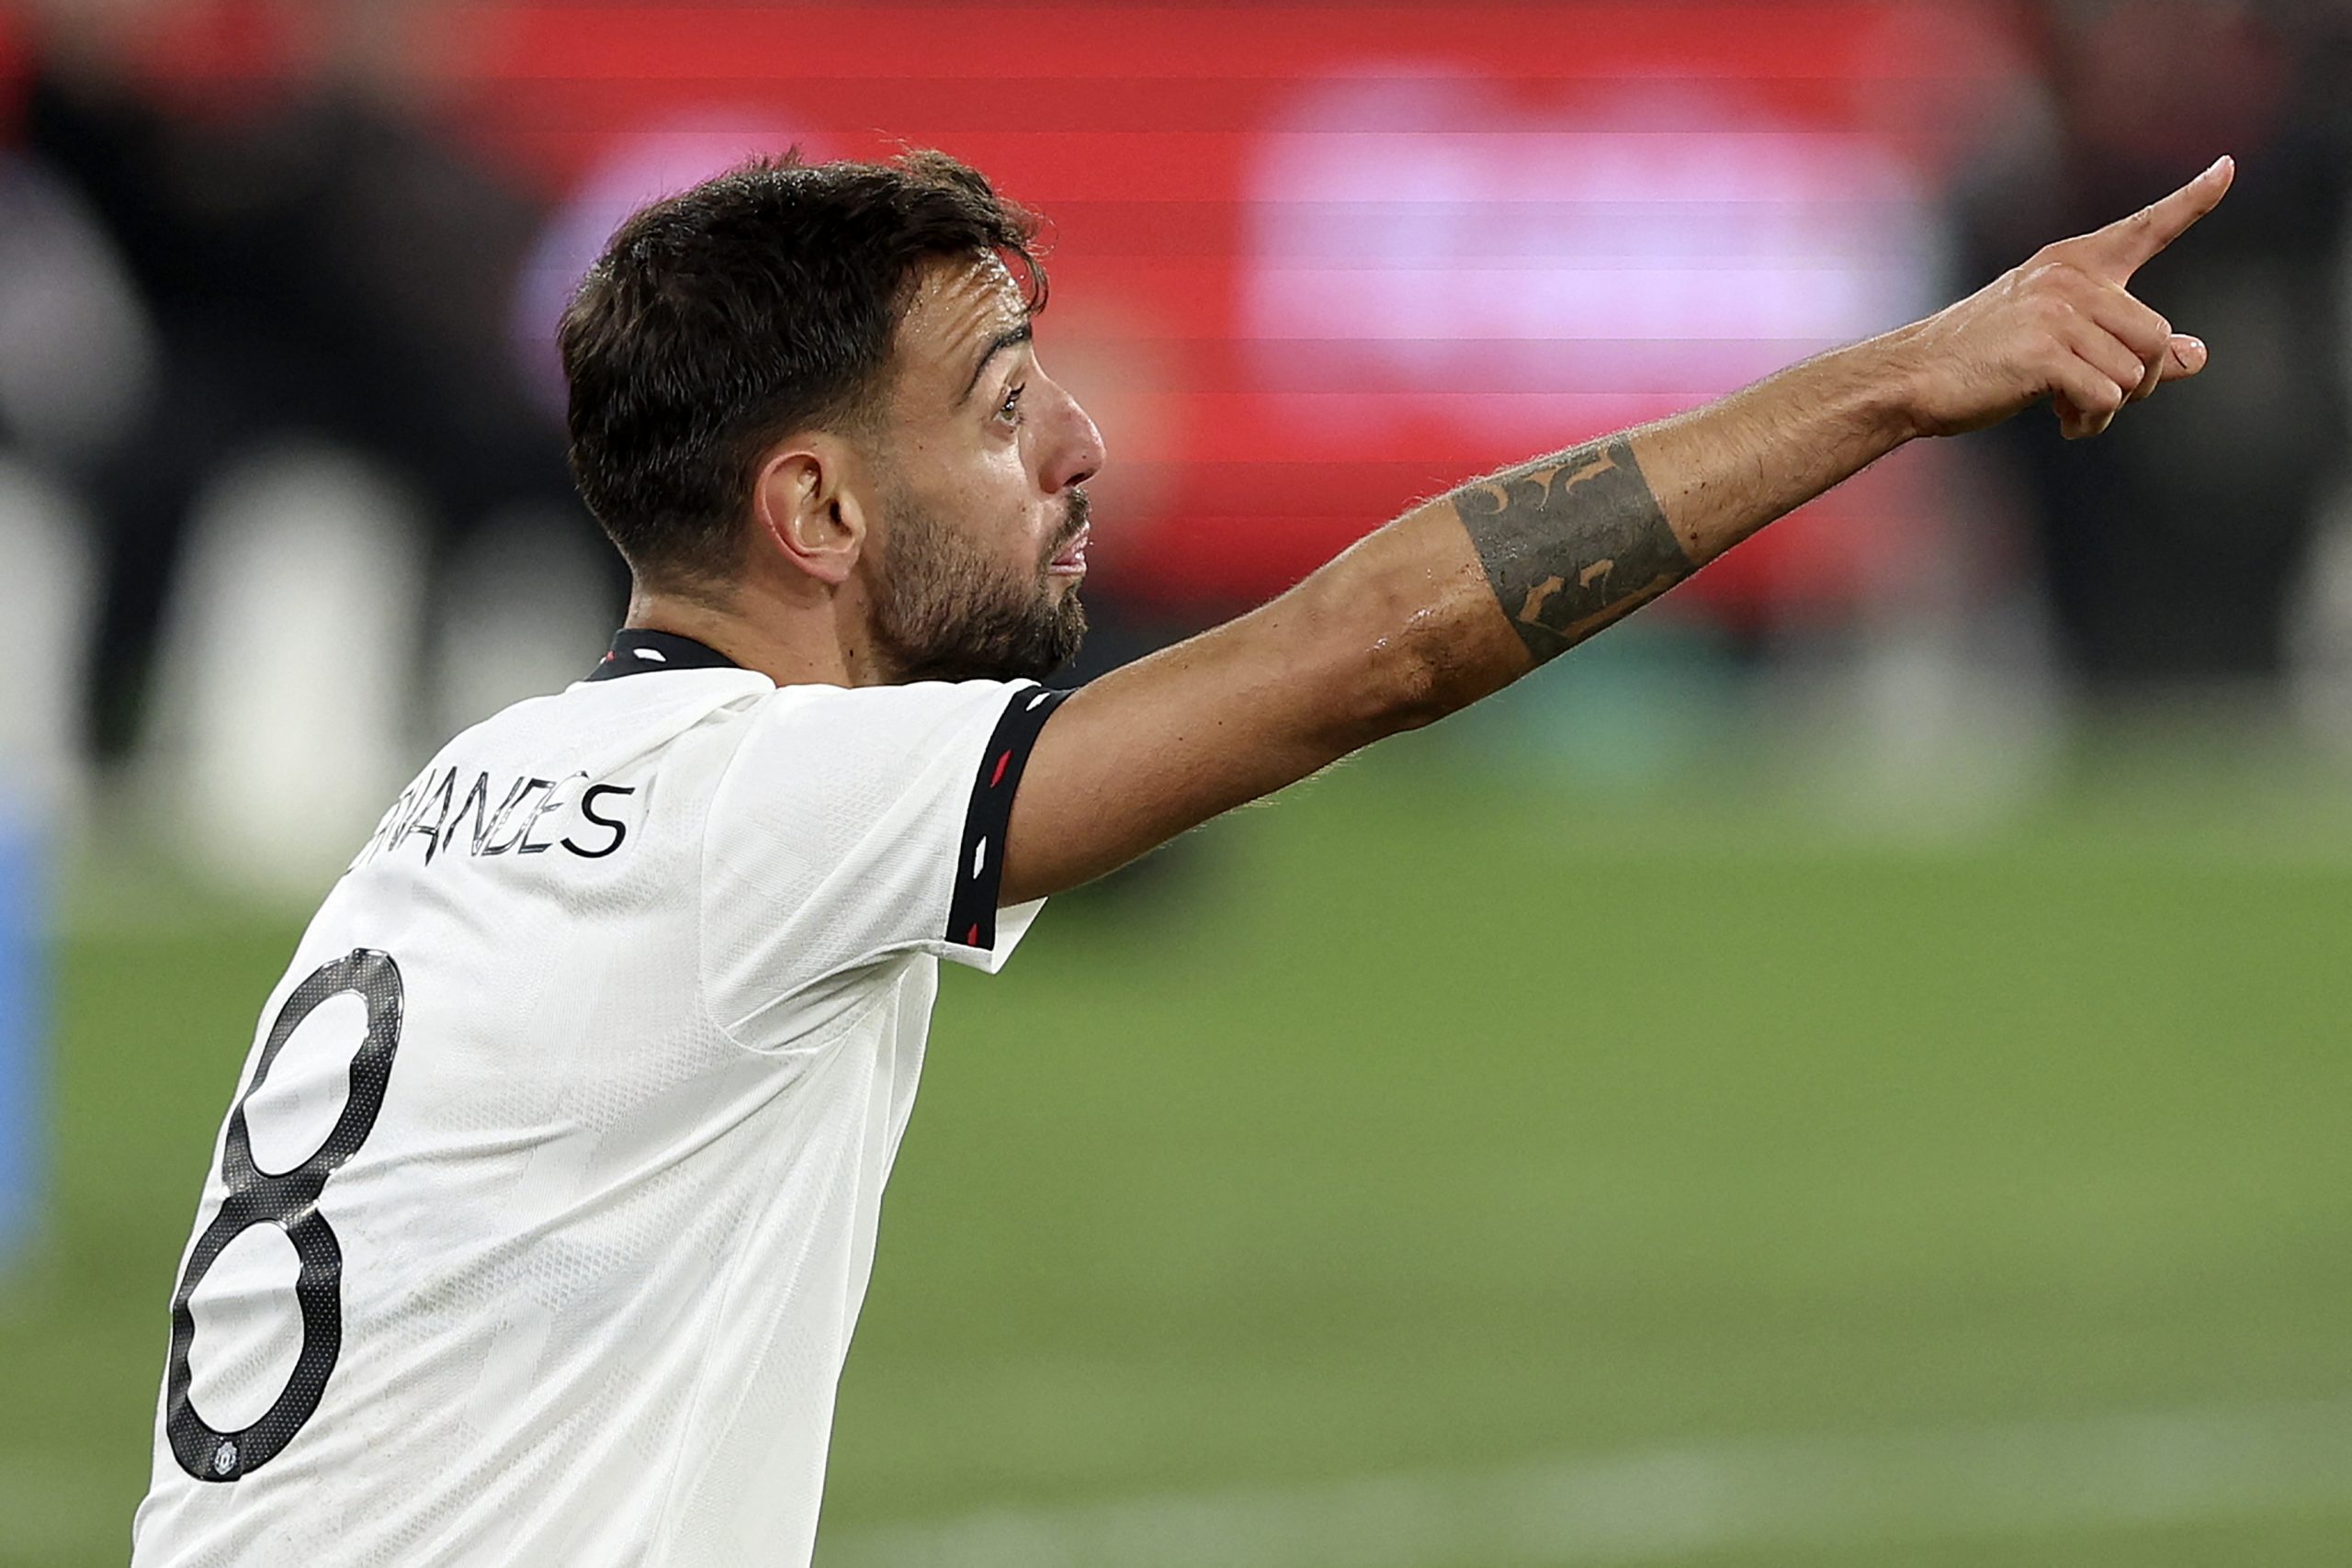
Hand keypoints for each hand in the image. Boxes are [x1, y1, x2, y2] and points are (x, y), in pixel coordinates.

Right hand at [1892, 156, 2232, 441]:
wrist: (1912, 378)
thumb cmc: (1980, 361)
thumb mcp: (2061, 342)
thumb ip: (2129, 344)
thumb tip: (2198, 356)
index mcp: (2072, 264)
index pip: (2145, 228)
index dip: (2193, 200)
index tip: (2226, 168)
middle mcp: (2070, 279)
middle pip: (2157, 337)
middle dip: (2140, 381)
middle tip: (2099, 399)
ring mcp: (2058, 312)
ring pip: (2135, 373)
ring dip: (2110, 407)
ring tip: (2070, 410)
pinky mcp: (2046, 351)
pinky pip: (2107, 396)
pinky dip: (2091, 421)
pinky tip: (2064, 421)